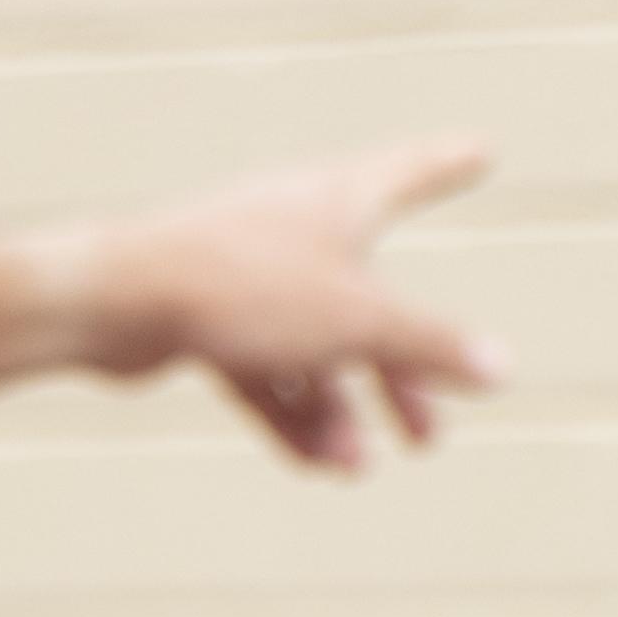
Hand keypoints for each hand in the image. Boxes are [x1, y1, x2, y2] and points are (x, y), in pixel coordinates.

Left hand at [32, 140, 503, 471]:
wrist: (114, 302)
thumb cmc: (240, 287)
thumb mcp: (357, 321)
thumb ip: (431, 346)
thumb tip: (502, 368)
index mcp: (337, 200)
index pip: (411, 172)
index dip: (448, 165)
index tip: (482, 150)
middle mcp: (294, 228)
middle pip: (368, 299)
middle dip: (398, 374)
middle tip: (427, 435)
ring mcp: (248, 275)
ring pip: (312, 347)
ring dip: (338, 410)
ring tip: (354, 466)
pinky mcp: (205, 318)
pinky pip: (264, 370)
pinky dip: (290, 413)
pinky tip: (313, 463)